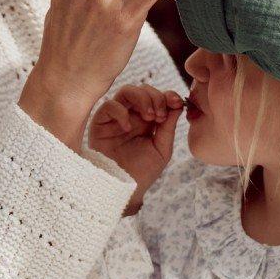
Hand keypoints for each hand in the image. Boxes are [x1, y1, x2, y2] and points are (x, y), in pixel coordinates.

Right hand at [90, 84, 184, 208]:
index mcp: (147, 121)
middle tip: (160, 116)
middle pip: (143, 90)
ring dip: (141, 99)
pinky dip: (120, 111)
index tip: (177, 102)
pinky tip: (127, 126)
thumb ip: (168, 128)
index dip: (168, 95)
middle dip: (156, 98)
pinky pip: (109, 105)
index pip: (157, 97)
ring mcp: (116, 118)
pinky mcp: (101, 122)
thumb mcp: (161, 150)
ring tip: (148, 117)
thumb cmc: (141, 172)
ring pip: (127, 91)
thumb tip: (178, 104)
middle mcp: (132, 115)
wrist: (122, 188)